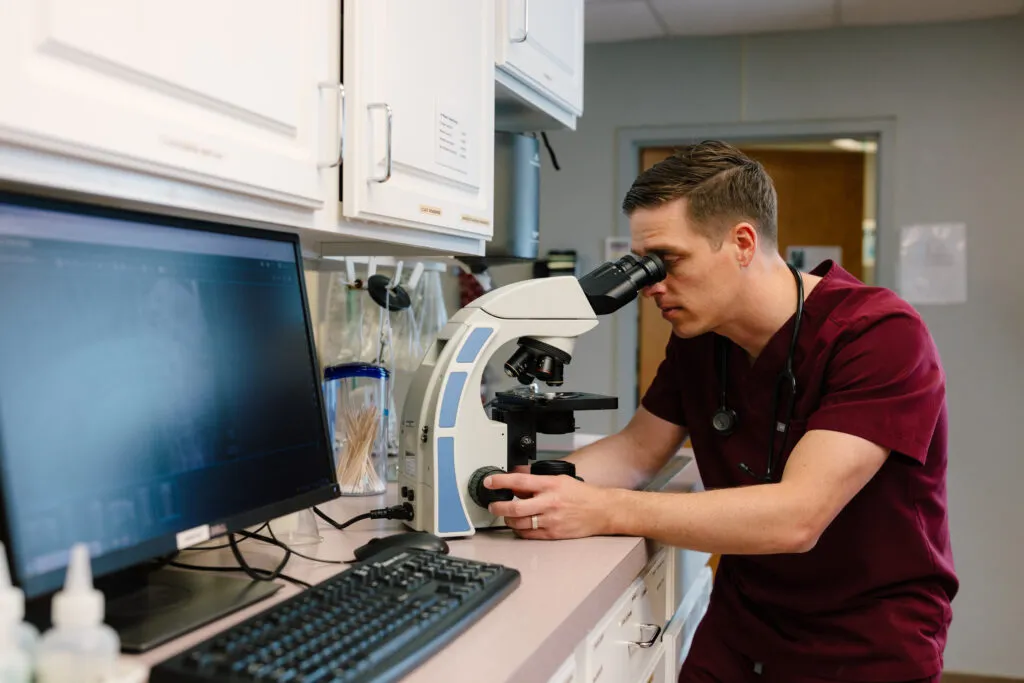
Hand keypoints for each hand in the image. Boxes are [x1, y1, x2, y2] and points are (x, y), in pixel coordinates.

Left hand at [484, 472, 614, 539]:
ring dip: (508, 520)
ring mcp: (550, 520)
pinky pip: (529, 535)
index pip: (520, 481)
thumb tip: (518, 475)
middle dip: (498, 507)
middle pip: (515, 508)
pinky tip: (519, 525)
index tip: (490, 482)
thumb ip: (537, 478)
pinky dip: (520, 530)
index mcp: (550, 486)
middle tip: (492, 505)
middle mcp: (549, 503)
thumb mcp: (559, 479)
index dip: (501, 481)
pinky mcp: (552, 534)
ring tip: (506, 516)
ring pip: (519, 523)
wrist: (602, 511)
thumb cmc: (582, 495)